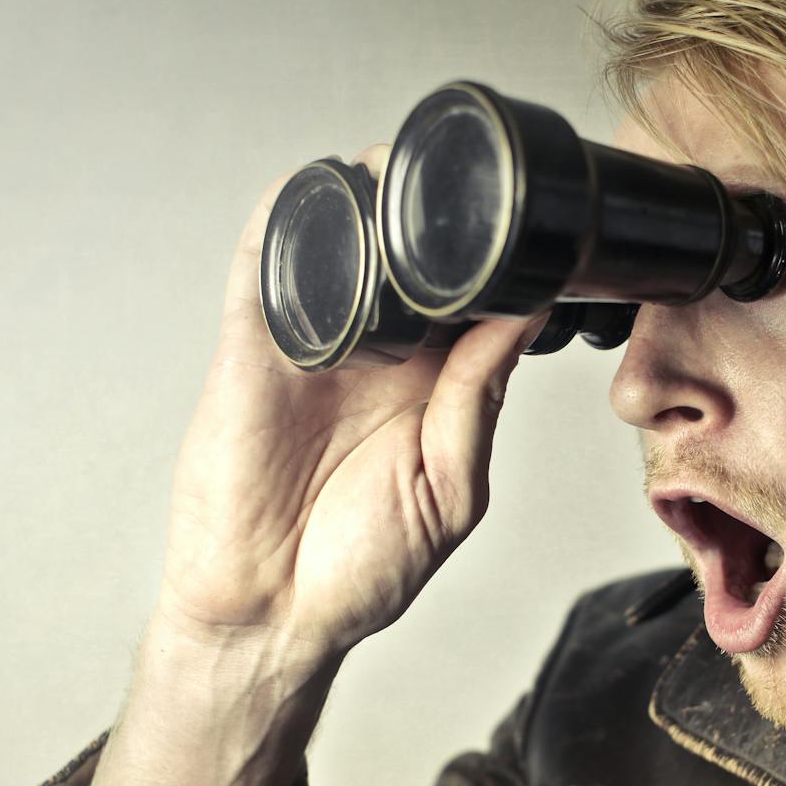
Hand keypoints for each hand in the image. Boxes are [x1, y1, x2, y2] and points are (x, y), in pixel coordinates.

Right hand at [154, 145, 544, 657]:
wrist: (272, 615)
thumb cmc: (361, 570)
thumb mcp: (450, 488)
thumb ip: (479, 397)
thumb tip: (528, 313)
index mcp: (433, 383)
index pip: (470, 295)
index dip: (498, 253)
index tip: (534, 219)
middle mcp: (376, 353)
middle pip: (407, 253)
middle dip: (432, 208)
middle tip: (466, 180)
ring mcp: (313, 344)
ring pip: (339, 242)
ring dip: (363, 197)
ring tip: (396, 170)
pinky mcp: (251, 348)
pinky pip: (264, 265)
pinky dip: (287, 220)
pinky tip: (321, 197)